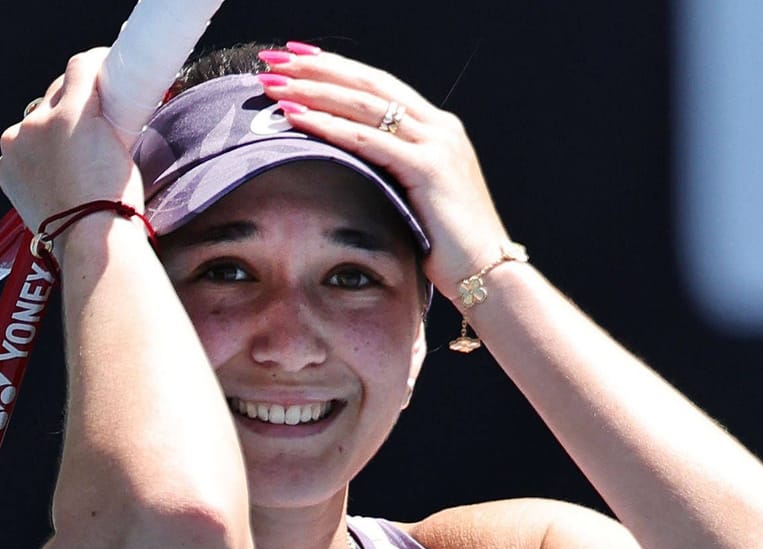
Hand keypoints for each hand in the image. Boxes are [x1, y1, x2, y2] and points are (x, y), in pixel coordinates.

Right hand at [0, 48, 145, 233]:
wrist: (89, 241)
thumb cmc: (81, 236)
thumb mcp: (53, 211)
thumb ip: (56, 188)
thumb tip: (80, 180)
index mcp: (8, 164)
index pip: (33, 132)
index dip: (58, 131)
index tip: (79, 139)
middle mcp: (18, 138)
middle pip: (45, 107)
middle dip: (71, 112)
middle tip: (102, 129)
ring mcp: (43, 123)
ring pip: (63, 89)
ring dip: (85, 94)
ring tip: (114, 110)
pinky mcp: (74, 111)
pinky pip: (82, 70)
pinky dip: (98, 64)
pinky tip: (116, 66)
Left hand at [254, 46, 512, 297]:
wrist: (488, 274)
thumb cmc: (449, 247)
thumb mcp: (419, 197)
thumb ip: (394, 171)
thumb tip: (351, 167)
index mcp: (439, 129)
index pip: (380, 86)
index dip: (337, 69)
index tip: (297, 60)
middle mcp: (440, 127)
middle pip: (369, 85)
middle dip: (318, 70)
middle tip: (275, 60)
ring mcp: (437, 144)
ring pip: (365, 105)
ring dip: (315, 91)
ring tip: (276, 85)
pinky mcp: (429, 168)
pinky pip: (368, 140)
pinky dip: (329, 126)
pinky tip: (297, 117)